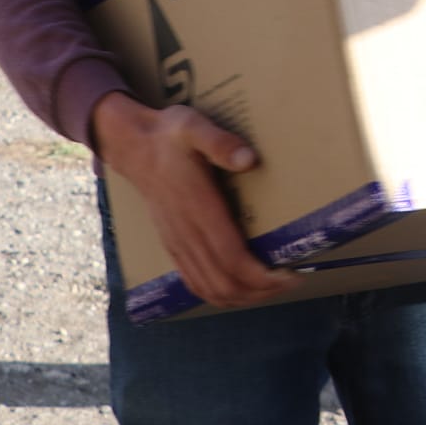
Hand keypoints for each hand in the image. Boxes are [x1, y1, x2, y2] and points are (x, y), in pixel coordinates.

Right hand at [90, 92, 295, 307]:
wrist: (133, 147)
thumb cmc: (169, 137)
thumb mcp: (194, 127)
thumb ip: (220, 143)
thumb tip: (250, 159)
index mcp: (198, 210)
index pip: (232, 259)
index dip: (263, 276)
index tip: (291, 274)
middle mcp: (187, 235)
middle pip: (225, 283)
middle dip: (261, 291)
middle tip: (292, 280)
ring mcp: (178, 244)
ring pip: (209, 289)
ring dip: (244, 296)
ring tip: (273, 286)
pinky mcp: (173, 246)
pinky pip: (195, 283)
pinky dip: (221, 293)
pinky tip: (241, 288)